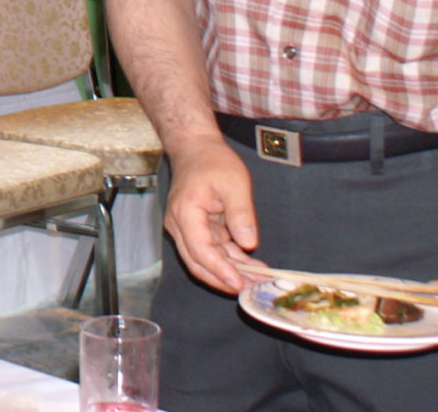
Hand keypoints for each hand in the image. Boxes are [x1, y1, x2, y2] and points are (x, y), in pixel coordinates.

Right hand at [160, 139, 268, 294]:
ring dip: (231, 272)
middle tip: (252, 288)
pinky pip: (213, 251)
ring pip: (206, 261)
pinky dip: (231, 260)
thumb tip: (249, 244)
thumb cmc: (212, 161)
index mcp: (185, 213)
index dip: (220, 270)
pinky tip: (252, 267)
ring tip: (258, 279)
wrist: (196, 149)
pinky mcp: (197, 230)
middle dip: (225, 279)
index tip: (239, 283)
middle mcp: (179, 225)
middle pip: (198, 263)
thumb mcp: (234, 183)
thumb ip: (241, 214)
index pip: (200, 251)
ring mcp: (186, 229)